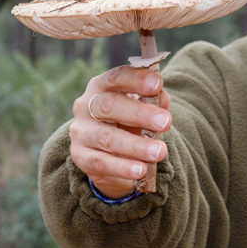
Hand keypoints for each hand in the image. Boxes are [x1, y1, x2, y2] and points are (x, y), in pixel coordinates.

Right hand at [69, 66, 171, 198]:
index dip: (136, 79)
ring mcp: (81, 131)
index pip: (116, 77)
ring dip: (136, 145)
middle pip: (109, 106)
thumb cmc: (129, 121)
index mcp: (101, 86)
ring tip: (159, 152)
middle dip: (140, 114)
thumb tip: (162, 99)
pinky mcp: (80, 156)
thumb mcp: (142, 107)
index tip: (157, 84)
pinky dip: (123, 167)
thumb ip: (152, 100)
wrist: (110, 153)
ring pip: (107, 137)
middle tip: (165, 122)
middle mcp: (86, 106)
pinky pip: (101, 162)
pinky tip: (141, 170)